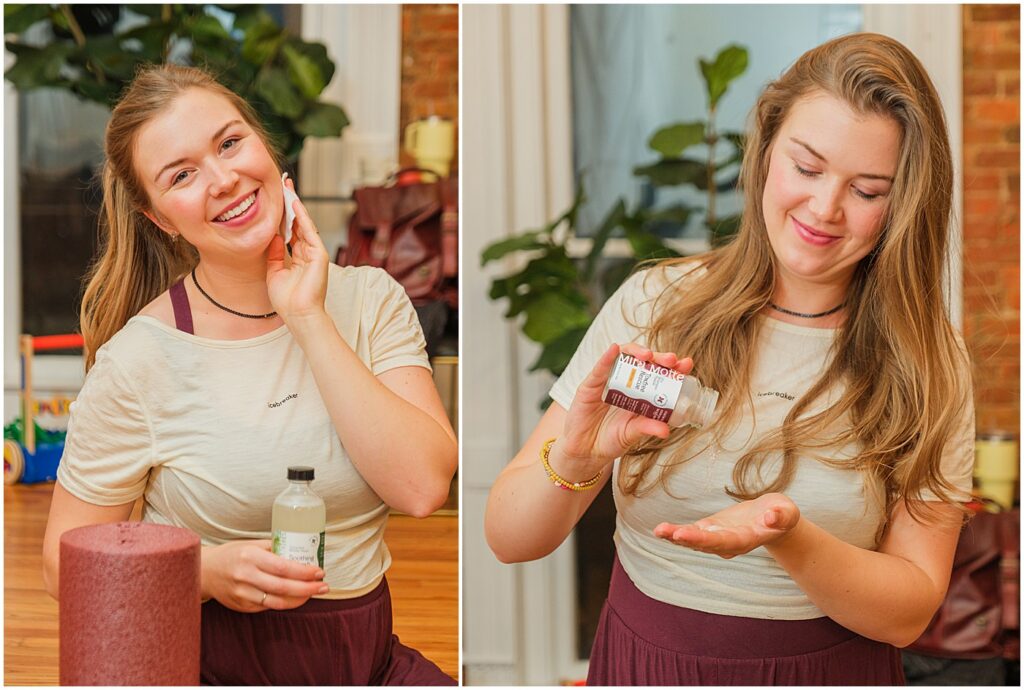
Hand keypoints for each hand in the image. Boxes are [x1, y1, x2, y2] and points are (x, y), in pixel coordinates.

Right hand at [202, 540, 327, 611]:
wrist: (205, 571)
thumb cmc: (233, 554)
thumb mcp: (252, 545)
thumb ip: (274, 549)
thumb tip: (302, 552)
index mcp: (250, 556)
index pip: (283, 567)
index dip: (304, 572)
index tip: (319, 571)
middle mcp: (246, 576)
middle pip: (283, 587)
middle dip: (307, 588)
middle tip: (323, 586)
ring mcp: (242, 594)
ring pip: (277, 602)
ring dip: (299, 599)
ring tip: (313, 593)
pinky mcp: (241, 606)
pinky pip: (267, 607)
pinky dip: (284, 603)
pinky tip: (295, 597)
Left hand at [266, 176, 329, 324]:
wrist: (299, 314)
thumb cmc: (287, 300)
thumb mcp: (274, 272)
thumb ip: (274, 254)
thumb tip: (273, 236)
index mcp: (297, 258)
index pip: (289, 231)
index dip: (282, 214)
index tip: (275, 198)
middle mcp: (307, 253)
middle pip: (297, 222)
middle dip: (290, 203)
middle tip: (283, 183)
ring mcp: (314, 253)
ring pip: (303, 223)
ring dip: (295, 205)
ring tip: (287, 187)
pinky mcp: (319, 255)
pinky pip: (309, 232)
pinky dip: (302, 217)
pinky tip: (294, 204)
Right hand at [550, 343, 692, 481]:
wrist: (585, 451)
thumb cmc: (610, 440)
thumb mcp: (631, 434)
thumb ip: (646, 428)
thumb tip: (666, 430)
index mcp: (641, 393)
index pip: (660, 374)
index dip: (673, 368)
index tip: (686, 364)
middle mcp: (626, 382)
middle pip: (644, 361)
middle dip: (659, 357)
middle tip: (671, 360)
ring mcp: (608, 381)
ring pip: (623, 357)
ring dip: (636, 352)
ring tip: (647, 355)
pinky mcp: (590, 385)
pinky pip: (599, 368)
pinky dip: (607, 357)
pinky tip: (614, 350)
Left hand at [653, 492, 800, 558]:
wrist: (774, 519)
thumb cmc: (781, 514)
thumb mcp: (787, 511)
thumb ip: (781, 516)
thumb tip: (771, 517)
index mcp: (746, 540)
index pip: (723, 541)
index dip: (703, 539)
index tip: (685, 533)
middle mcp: (728, 544)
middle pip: (704, 544)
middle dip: (685, 538)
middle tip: (667, 532)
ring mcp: (717, 539)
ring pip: (693, 540)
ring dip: (675, 536)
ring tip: (659, 530)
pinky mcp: (710, 530)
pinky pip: (690, 533)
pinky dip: (675, 532)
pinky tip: (660, 530)